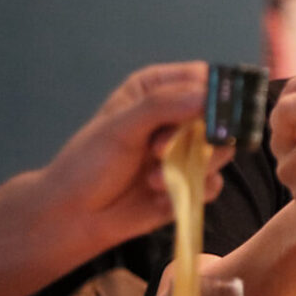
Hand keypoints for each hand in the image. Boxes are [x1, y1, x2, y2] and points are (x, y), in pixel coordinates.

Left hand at [40, 62, 234, 246]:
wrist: (72, 217)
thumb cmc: (88, 164)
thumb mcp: (120, 127)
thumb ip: (162, 106)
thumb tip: (208, 97)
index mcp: (159, 89)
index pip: (202, 78)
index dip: (212, 93)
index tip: (209, 112)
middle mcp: (177, 116)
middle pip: (220, 115)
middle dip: (198, 136)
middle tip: (161, 150)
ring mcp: (187, 150)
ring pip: (222, 150)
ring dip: (192, 167)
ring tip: (153, 179)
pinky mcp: (191, 182)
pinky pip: (214, 183)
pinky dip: (192, 191)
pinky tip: (161, 196)